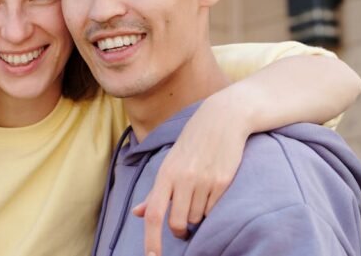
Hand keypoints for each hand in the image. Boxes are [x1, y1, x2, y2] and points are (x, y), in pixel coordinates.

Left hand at [131, 94, 249, 255]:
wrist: (221, 120)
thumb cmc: (191, 144)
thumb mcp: (169, 164)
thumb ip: (155, 192)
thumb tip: (137, 213)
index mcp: (165, 174)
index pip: (155, 214)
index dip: (151, 239)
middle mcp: (183, 179)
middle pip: (177, 222)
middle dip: (179, 230)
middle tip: (181, 227)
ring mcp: (204, 181)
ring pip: (197, 218)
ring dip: (196, 216)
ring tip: (198, 196)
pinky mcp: (223, 183)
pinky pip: (213, 210)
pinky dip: (210, 208)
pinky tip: (211, 191)